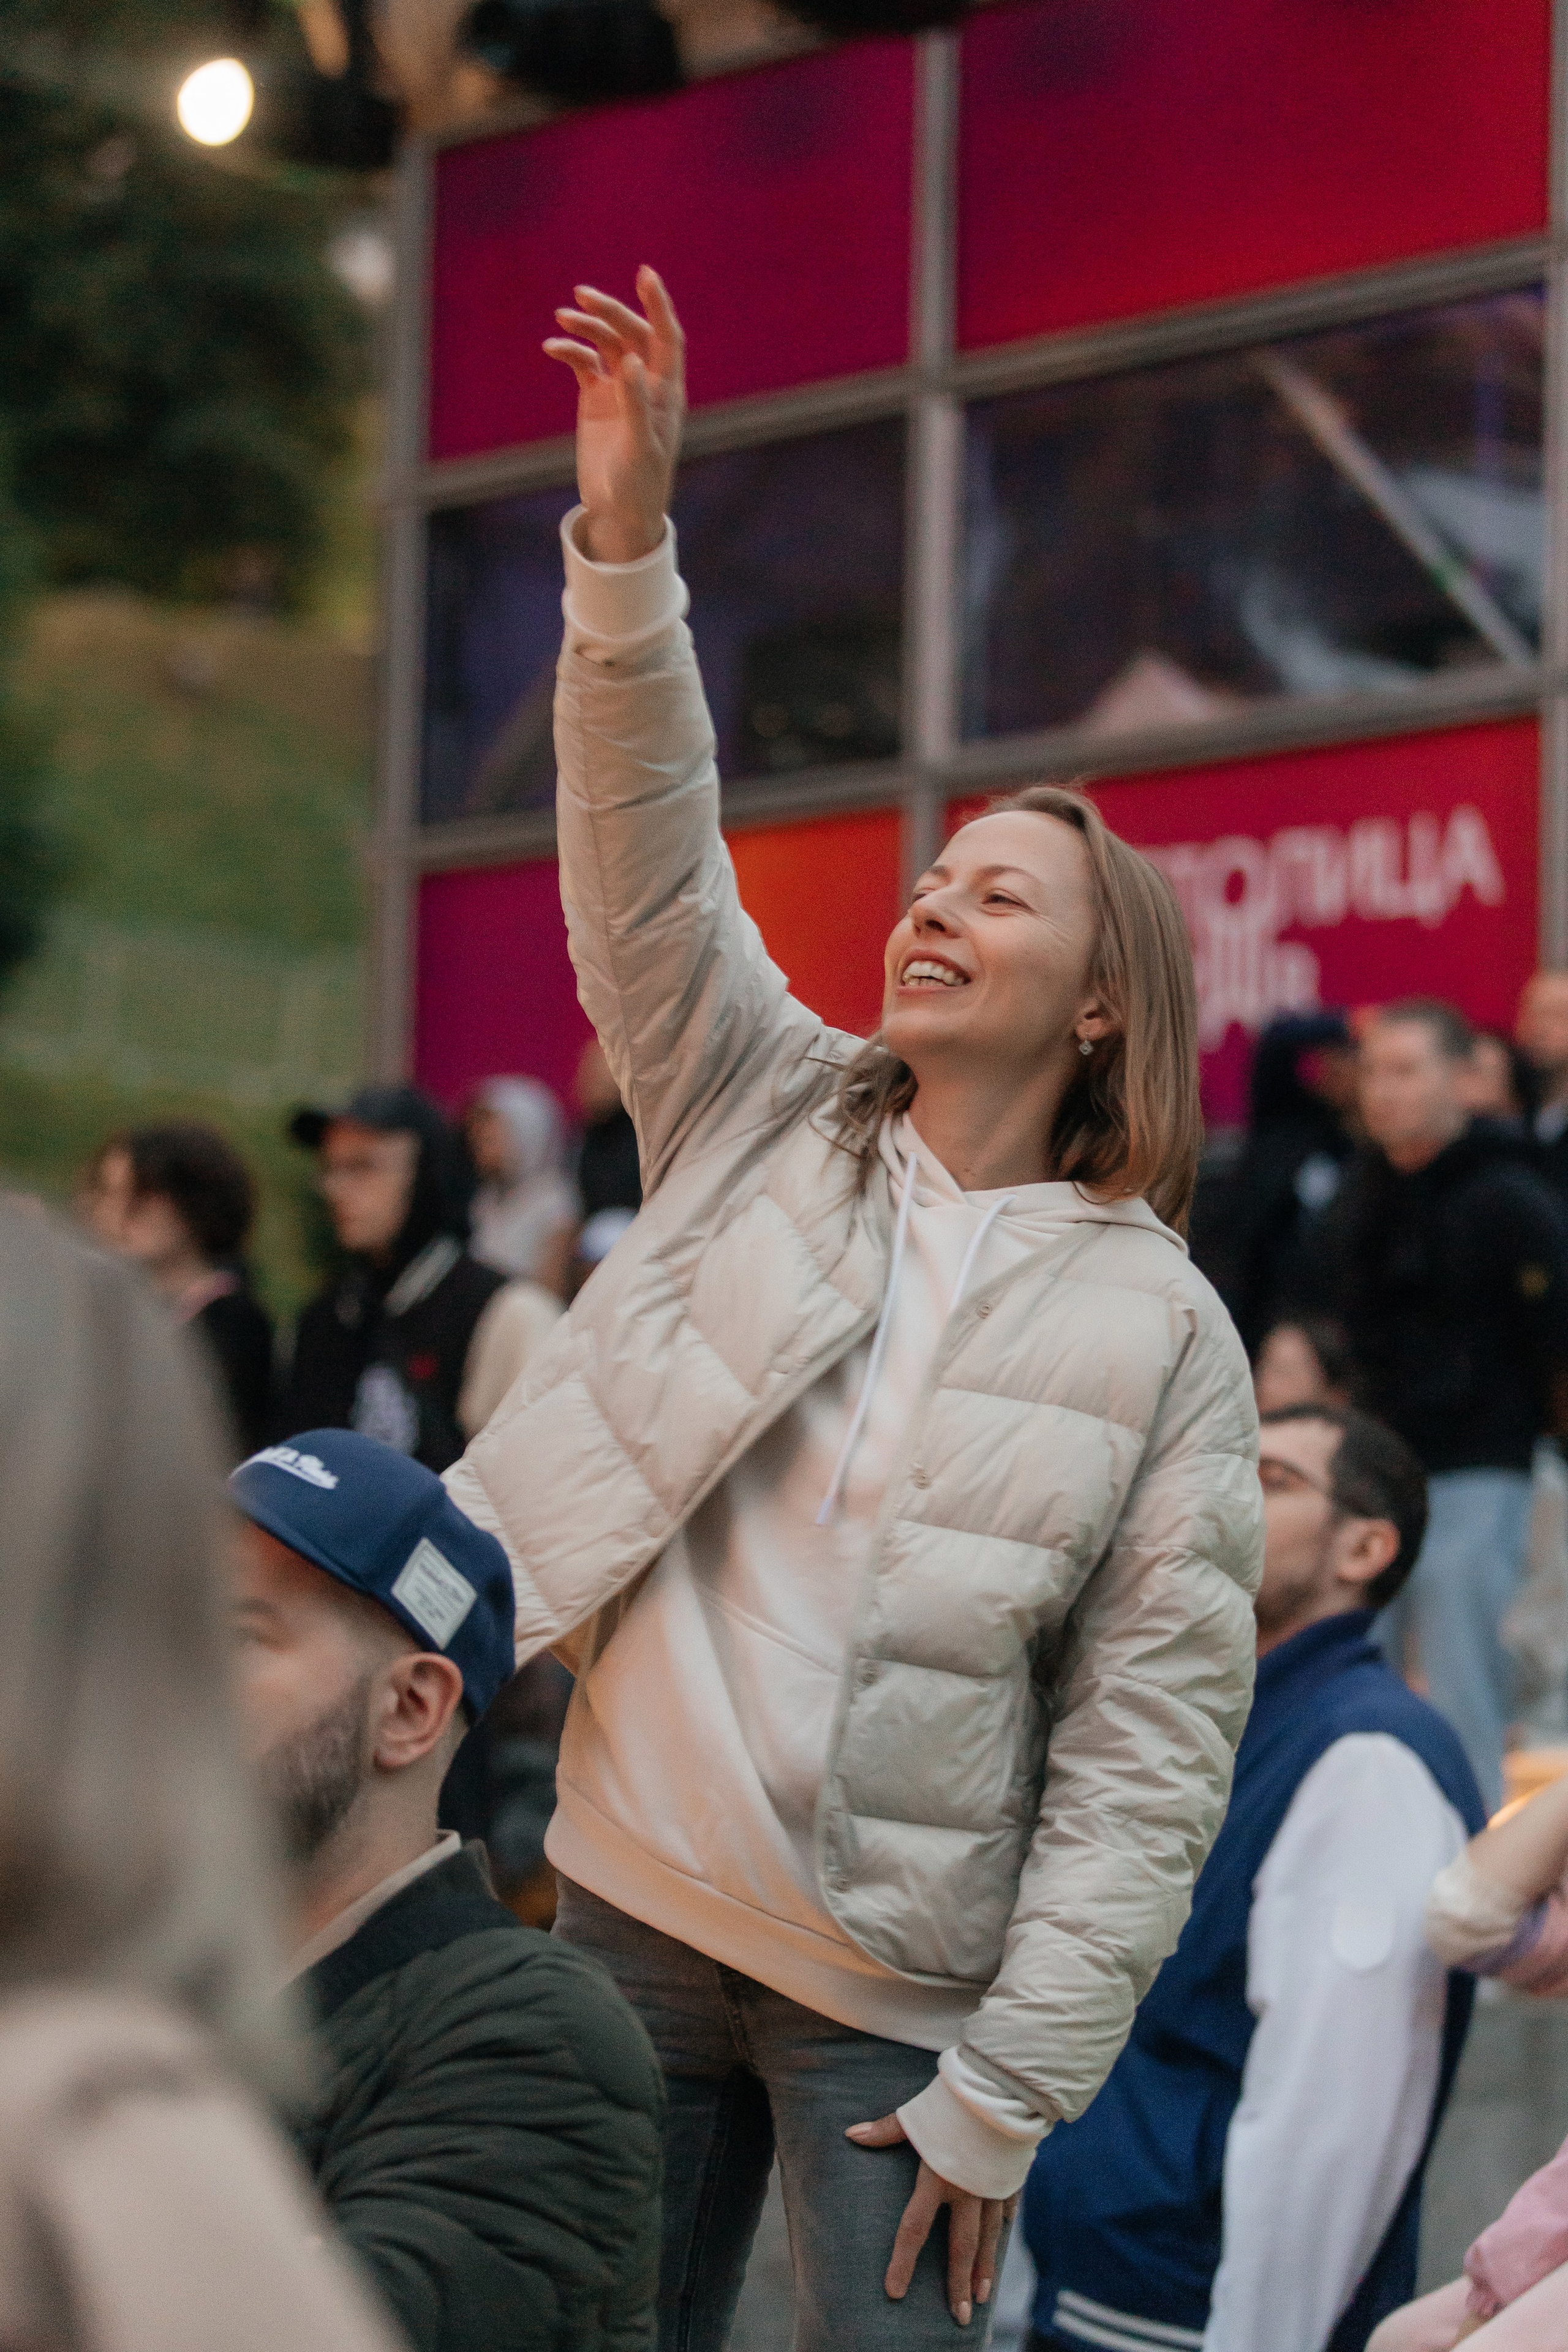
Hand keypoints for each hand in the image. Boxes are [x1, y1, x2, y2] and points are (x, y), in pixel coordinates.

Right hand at [543, 266, 685, 564]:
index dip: (658, 305)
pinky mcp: (596, 399)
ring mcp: (619, 389)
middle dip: (610, 311)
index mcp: (668, 391)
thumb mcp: (640, 448)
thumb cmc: (640, 485)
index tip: (645, 274)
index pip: (666, 338)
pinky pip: (583, 364)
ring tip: (563, 317)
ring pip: (605, 343)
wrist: (619, 512)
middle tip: (583, 296)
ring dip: (586, 327)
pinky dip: (569, 352)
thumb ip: (637, 404)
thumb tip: (629, 360)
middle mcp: (646, 383)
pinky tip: (552, 348)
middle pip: (631, 333)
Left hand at [846, 2110, 1018, 2326]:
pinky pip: (1006, 2210)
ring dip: (984, 2269)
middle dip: (958, 2285)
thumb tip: (851, 2134)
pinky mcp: (1011, 2177)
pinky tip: (999, 2245)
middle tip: (959, 2318)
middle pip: (959, 2247)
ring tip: (982, 2298)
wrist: (1001, 2089)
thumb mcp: (916, 2115)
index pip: (914, 2229)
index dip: (903, 2262)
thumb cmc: (952, 2101)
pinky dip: (1002, 2229)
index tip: (894, 2291)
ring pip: (988, 2238)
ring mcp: (992, 2188)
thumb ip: (885, 2131)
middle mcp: (966, 2191)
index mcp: (937, 2180)